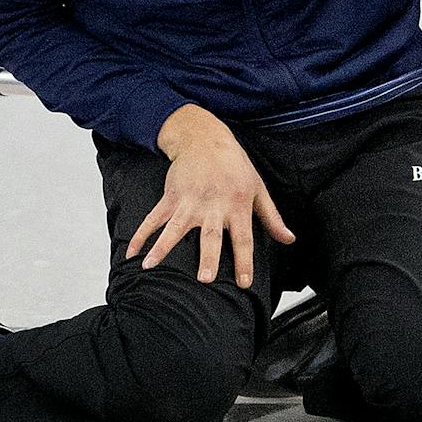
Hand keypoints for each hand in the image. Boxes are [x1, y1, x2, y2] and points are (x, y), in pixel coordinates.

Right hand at [127, 105, 296, 285]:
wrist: (205, 138)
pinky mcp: (171, 197)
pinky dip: (141, 235)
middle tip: (204, 278)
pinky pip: (153, 219)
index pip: (243, 238)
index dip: (244, 261)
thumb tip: (289, 240)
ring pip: (175, 228)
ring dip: (162, 247)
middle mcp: (213, 206)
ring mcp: (188, 202)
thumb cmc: (235, 165)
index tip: (243, 282)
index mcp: (237, 206)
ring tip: (150, 266)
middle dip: (207, 257)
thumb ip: (272, 218)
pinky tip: (132, 253)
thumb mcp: (258, 189)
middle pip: (210, 236)